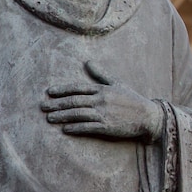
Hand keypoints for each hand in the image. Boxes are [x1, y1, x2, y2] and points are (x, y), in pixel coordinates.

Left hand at [41, 60, 163, 140]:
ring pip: (78, 114)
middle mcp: (101, 100)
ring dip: (62, 116)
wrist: (147, 116)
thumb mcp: (117, 84)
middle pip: (74, 101)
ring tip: (50, 118)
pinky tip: (65, 129)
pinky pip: (87, 127)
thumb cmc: (132, 100)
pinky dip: (75, 128)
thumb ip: (101, 74)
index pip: (78, 88)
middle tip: (43, 107)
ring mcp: (103, 114)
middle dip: (57, 104)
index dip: (62, 90)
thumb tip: (88, 62)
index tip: (49, 93)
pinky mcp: (107, 127)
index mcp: (102, 89)